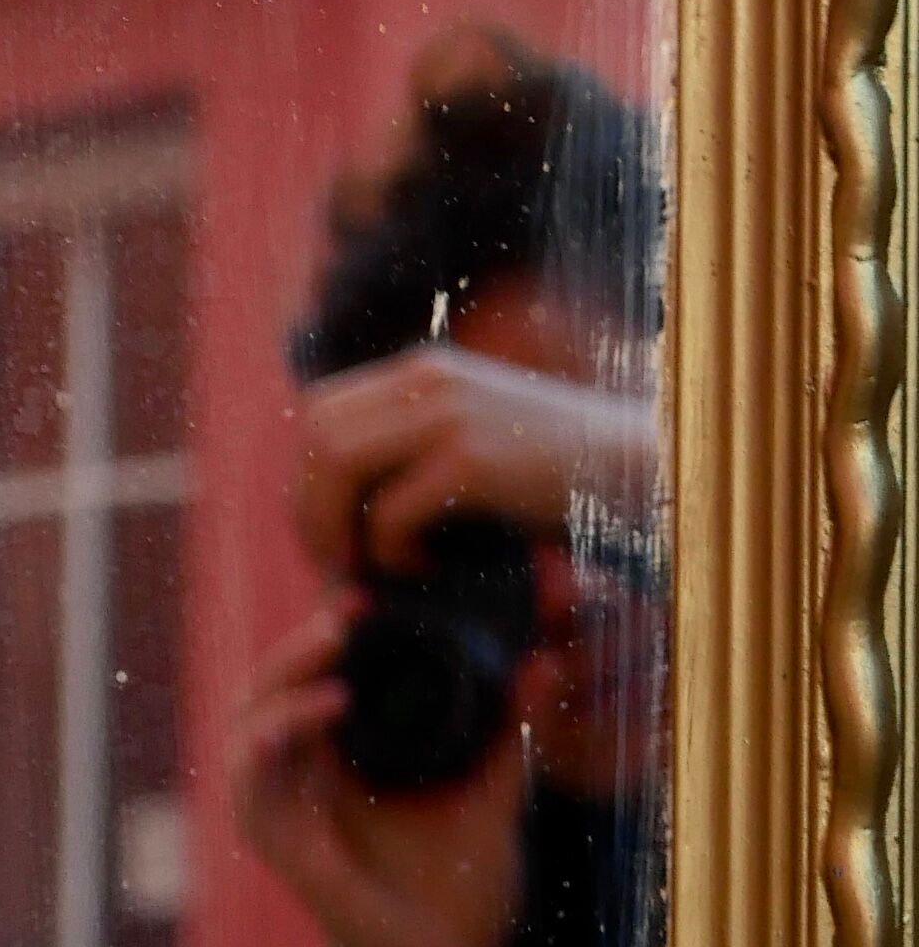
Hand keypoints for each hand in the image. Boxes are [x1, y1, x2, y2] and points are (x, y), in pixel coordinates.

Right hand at [231, 599, 522, 946]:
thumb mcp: (492, 791)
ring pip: (246, 725)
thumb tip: (544, 659)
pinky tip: (317, 712)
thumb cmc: (463, 889)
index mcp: (339, 762)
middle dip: (300, 642)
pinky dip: (272, 740)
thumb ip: (510, 729)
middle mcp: (300, 783)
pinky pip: (252, 785)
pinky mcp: (281, 850)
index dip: (320, 634)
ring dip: (282, 679)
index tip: (364, 592)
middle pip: (268, 691)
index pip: (308, 681)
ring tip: (334, 648)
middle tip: (347, 608)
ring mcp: (284, 815)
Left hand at [290, 340, 658, 579]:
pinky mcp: (473, 460)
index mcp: (422, 373)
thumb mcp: (472, 446)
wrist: (641, 476)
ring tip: (371, 572)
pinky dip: (392, 554)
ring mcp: (450, 414)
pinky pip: (389, 512)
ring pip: (336, 466)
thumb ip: (407, 457)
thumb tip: (329, 514)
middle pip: (314, 437)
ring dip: (337, 531)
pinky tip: (428, 570)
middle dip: (309, 511)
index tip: (327, 538)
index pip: (318, 414)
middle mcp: (428, 380)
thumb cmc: (554, 479)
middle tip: (338, 567)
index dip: (306, 481)